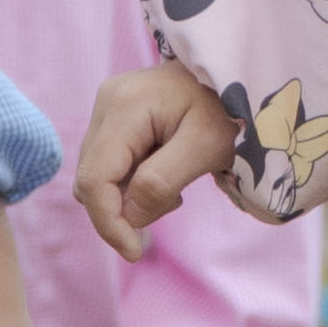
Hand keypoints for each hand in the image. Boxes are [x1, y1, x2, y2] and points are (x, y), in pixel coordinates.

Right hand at [80, 61, 238, 259]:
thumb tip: (127, 217)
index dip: (108, 222)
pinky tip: (165, 170)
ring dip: (131, 194)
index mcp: (124, 106)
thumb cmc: (227, 108)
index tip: (134, 252)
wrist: (234, 74)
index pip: (95, 179)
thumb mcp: (206, 148)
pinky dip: (133, 180)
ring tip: (176, 181)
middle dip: (126, 207)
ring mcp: (107, 107)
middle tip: (175, 200)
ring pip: (99, 176)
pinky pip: (110, 164)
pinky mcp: (114, 116)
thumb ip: (161, 182)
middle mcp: (106, 102)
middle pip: (92, 180)